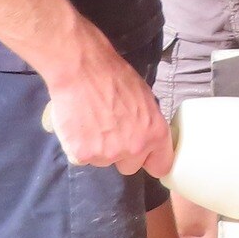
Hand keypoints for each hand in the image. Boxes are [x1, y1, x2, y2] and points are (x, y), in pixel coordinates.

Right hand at [43, 33, 173, 176]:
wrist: (83, 71)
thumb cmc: (115, 78)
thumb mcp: (146, 100)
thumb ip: (148, 125)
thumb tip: (147, 137)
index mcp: (155, 134)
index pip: (161, 166)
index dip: (151, 161)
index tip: (144, 158)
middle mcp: (134, 148)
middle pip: (129, 167)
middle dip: (121, 154)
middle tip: (110, 131)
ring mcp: (108, 154)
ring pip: (103, 161)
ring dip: (98, 149)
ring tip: (91, 123)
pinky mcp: (82, 155)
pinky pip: (81, 158)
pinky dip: (77, 146)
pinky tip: (77, 126)